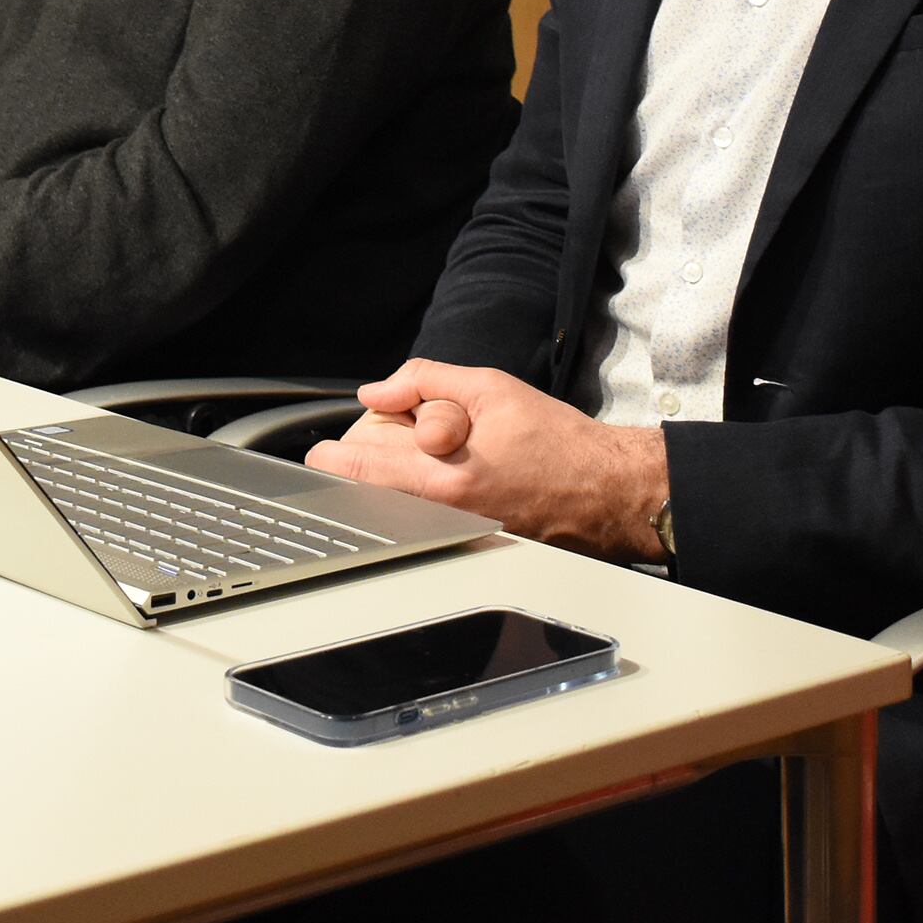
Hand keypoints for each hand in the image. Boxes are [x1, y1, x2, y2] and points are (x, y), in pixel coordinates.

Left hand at [304, 359, 670, 561]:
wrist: (604, 489)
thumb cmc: (555, 439)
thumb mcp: (488, 386)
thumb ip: (425, 381)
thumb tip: (375, 391)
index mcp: (443, 473)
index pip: (362, 465)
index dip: (334, 455)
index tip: (319, 452)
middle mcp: (442, 510)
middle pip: (370, 480)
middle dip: (373, 450)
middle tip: (401, 432)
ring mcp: (453, 531)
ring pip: (392, 498)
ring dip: (396, 472)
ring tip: (437, 451)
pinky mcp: (466, 541)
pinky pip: (420, 514)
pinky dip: (419, 491)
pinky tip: (448, 473)